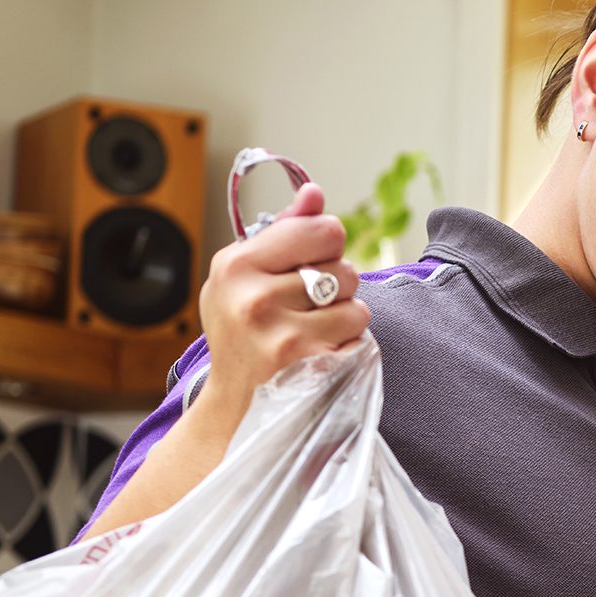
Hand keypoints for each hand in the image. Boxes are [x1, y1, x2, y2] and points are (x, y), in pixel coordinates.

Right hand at [188, 181, 367, 433]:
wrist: (234, 404)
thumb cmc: (240, 332)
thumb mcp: (243, 277)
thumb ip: (283, 231)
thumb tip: (315, 192)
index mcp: (237, 266)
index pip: (323, 230)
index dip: (327, 245)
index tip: (311, 261)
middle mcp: (257, 300)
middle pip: (344, 269)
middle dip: (336, 287)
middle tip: (306, 308)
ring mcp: (285, 338)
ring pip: (357, 306)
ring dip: (346, 319)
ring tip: (314, 332)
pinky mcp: (312, 370)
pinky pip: (361, 339)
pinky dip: (349, 345)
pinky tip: (320, 354)